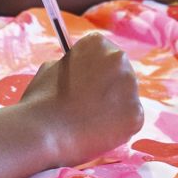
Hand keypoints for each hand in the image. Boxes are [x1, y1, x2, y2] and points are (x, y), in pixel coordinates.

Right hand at [17, 32, 144, 163]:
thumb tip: (80, 71)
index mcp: (97, 43)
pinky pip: (131, 122)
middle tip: (89, 108)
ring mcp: (131, 86)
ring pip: (127, 100)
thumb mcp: (51, 69)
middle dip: (109, 91)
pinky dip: (119, 130)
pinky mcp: (136, 114)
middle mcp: (119, 59)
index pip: (105, 57)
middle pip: (121, 76)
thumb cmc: (40, 101)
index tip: (85, 88)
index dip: (95, 74)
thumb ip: (72, 66)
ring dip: (115, 111)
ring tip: (89, 123)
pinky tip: (98, 134)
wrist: (42, 130)